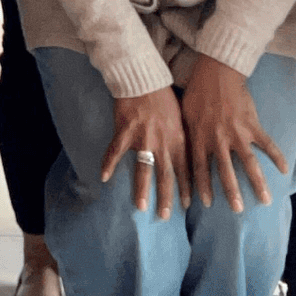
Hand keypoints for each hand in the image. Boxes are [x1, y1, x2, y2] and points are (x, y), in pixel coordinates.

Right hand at [102, 86, 188, 219]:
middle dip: (166, 198)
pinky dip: (108, 165)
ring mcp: (142, 139)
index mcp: (178, 139)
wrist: (144, 79)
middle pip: (166, 176)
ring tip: (140, 206)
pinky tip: (103, 178)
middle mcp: (162, 143)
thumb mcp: (181, 118)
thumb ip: (184, 138)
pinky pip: (115, 152)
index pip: (185, 170)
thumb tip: (191, 156)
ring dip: (142, 190)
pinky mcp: (124, 132)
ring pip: (143, 170)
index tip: (186, 206)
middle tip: (165, 216)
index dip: (186, 189)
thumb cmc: (164, 97)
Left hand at [178, 56, 286, 211]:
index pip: (199, 168)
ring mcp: (237, 133)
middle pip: (225, 171)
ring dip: (257, 183)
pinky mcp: (253, 125)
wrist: (217, 72)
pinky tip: (285, 169)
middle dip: (231, 192)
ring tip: (265, 199)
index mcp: (200, 137)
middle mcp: (218, 139)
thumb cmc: (198, 91)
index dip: (202, 187)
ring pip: (249, 163)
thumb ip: (187, 134)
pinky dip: (277, 156)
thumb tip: (181, 151)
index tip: (206, 204)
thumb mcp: (185, 114)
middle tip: (237, 210)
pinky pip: (267, 144)